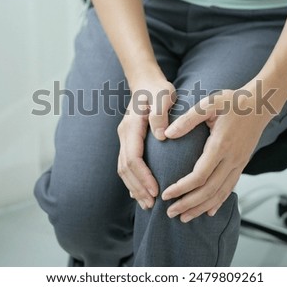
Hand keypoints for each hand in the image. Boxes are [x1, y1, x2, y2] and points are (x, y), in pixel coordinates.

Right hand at [117, 78, 175, 209]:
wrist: (146, 82)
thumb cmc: (157, 89)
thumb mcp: (163, 96)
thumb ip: (160, 114)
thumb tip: (162, 136)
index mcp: (131, 126)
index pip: (133, 157)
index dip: (143, 176)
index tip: (156, 190)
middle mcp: (124, 134)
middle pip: (125, 168)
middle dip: (138, 188)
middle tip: (152, 205)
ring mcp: (125, 138)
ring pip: (123, 168)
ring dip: (134, 187)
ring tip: (147, 204)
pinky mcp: (129, 141)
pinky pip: (126, 164)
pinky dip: (132, 180)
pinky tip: (141, 192)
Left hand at [162, 88, 274, 221]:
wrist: (260, 104)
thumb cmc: (232, 101)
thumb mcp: (209, 103)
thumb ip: (188, 119)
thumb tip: (167, 133)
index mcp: (221, 145)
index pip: (200, 175)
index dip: (182, 188)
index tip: (166, 195)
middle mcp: (232, 159)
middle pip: (209, 190)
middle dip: (188, 204)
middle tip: (170, 213)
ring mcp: (239, 163)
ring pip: (220, 193)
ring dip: (201, 207)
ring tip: (185, 218)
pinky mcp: (242, 164)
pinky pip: (230, 188)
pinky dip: (219, 202)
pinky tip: (209, 211)